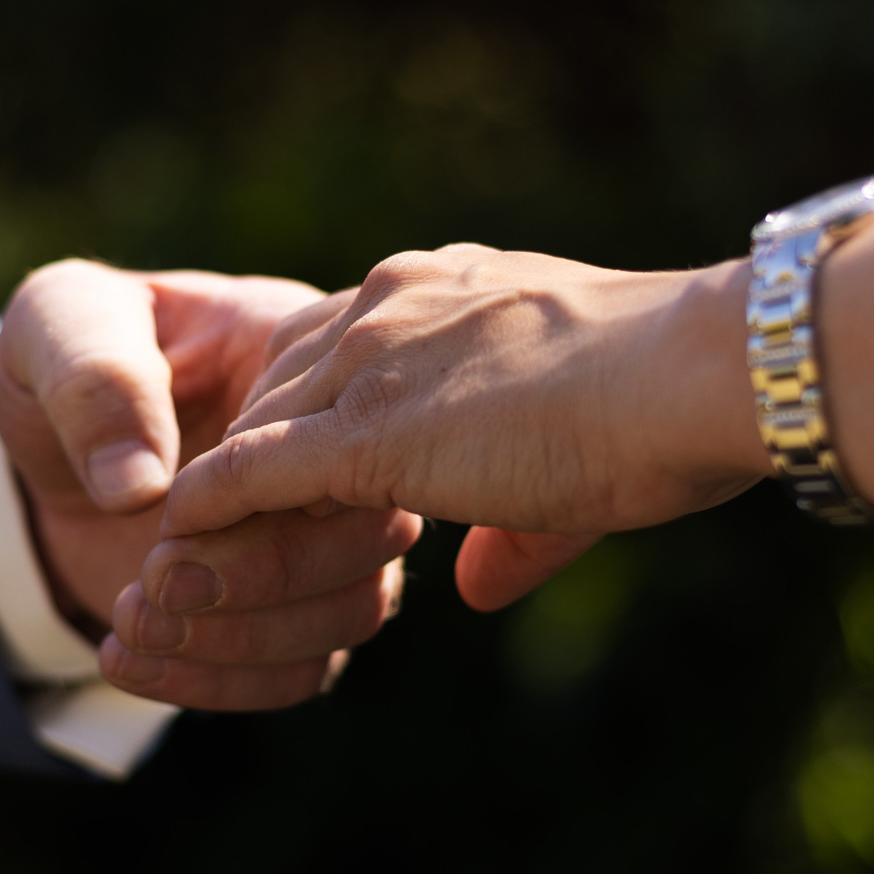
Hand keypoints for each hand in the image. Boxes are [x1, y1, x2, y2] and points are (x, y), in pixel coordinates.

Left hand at [0, 260, 421, 709]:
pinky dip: (221, 684)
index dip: (266, 488)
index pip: (343, 434)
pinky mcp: (289, 608)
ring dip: (242, 639)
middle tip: (155, 577)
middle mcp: (334, 454)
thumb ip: (98, 382)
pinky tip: (131, 662)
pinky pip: (302, 671)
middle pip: (372, 534)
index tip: (167, 510)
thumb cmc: (64, 358)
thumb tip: (140, 486)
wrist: (39, 442)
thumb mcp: (56, 326)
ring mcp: (323, 537)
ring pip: (352, 612)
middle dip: (262, 574)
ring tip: (130, 621)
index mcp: (303, 364)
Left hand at [160, 245, 771, 611]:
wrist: (693, 372)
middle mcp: (392, 302)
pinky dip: (211, 508)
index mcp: (445, 286)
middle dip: (252, 445)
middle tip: (228, 517)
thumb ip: (514, 526)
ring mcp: (373, 361)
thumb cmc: (668, 403)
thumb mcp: (581, 456)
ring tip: (191, 548)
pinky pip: (253, 471)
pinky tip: (180, 541)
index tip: (302, 470)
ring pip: (257, 426)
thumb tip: (473, 587)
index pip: (341, 341)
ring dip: (223, 489)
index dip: (314, 409)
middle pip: (279, 377)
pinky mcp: (366, 430)